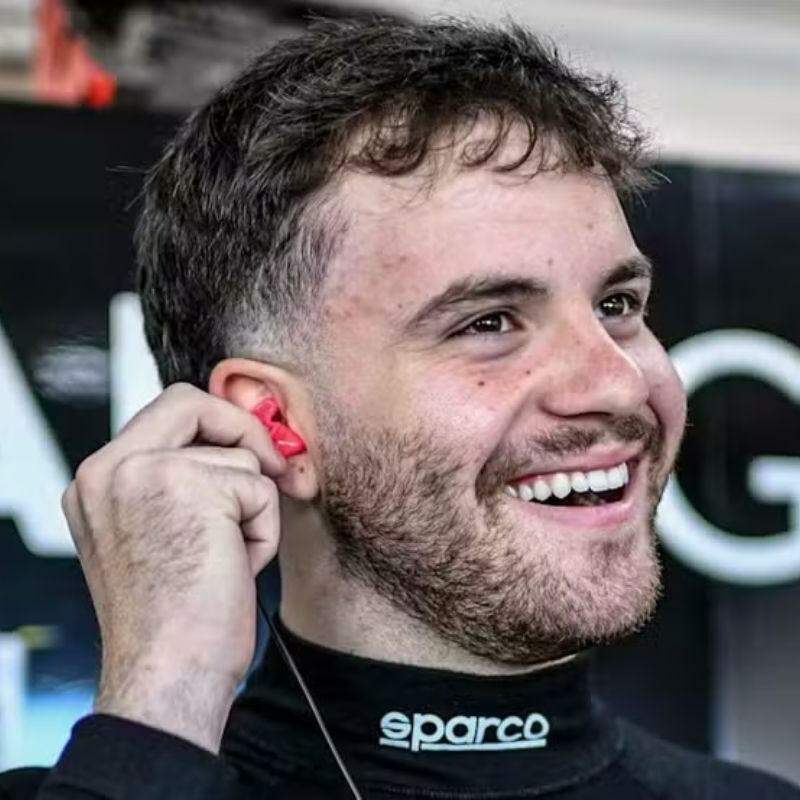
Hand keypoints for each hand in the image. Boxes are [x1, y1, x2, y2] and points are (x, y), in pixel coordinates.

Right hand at [61, 382, 288, 751]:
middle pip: (193, 402)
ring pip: (240, 457)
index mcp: (98, 480)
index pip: (165, 413)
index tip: (247, 455)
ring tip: (224, 558)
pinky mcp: (188, 486)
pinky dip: (263, 531)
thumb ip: (181, 481)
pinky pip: (260, 489)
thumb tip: (244, 443)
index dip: (216, 425)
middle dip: (243, 433)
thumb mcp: (158, 536)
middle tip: (268, 472)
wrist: (170, 675)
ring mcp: (145, 473)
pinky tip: (234, 568)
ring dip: (252, 509)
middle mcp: (109, 469)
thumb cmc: (174, 618)